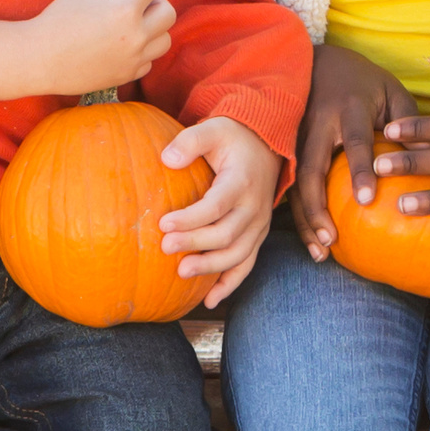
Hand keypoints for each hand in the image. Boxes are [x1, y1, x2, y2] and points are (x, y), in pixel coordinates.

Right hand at [7, 0, 173, 100]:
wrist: (38, 61)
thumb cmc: (56, 22)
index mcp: (125, 10)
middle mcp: (136, 36)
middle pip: (168, 12)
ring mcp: (134, 59)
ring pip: (164, 39)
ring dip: (155, 25)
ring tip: (135, 19)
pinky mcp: (126, 75)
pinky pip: (149, 60)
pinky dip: (144, 49)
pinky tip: (124, 41)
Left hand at [156, 111, 280, 304]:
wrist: (266, 147)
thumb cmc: (233, 138)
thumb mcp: (213, 129)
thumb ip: (189, 141)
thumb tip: (166, 159)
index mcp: (242, 182)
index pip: (216, 206)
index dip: (191, 218)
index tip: (163, 224)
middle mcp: (255, 208)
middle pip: (226, 234)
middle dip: (195, 244)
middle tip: (165, 248)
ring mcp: (258, 226)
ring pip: (238, 255)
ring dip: (210, 268)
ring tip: (181, 273)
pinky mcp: (257, 237)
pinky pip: (246, 266)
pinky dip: (229, 285)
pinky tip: (208, 301)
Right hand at [290, 35, 405, 258]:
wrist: (316, 61)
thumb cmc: (363, 81)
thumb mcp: (392, 90)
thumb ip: (410, 120)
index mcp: (348, 109)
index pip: (354, 143)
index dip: (359, 170)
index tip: (366, 200)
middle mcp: (318, 125)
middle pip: (310, 170)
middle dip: (317, 207)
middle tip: (331, 240)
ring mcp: (296, 138)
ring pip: (294, 183)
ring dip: (305, 219)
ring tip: (320, 252)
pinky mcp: (287, 149)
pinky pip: (289, 185)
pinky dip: (299, 214)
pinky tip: (312, 239)